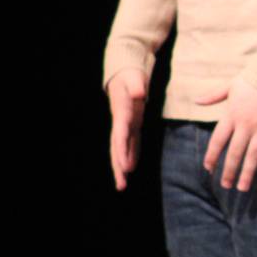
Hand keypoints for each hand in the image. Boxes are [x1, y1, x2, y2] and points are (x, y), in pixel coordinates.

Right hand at [107, 68, 148, 190]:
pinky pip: (130, 142)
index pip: (121, 136)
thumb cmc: (131, 74)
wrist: (125, 71)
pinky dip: (131, 155)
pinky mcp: (131, 123)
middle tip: (121, 186)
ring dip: (122, 166)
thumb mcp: (134, 77)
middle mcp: (121, 122)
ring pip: (122, 148)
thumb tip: (139, 94)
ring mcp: (125, 124)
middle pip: (117, 148)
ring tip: (123, 185)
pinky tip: (132, 167)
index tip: (125, 168)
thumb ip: (137, 86)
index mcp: (122, 114)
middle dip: (118, 167)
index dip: (122, 152)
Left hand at [196, 77, 256, 191]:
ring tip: (241, 188)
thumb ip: (214, 95)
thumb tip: (196, 100)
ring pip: (252, 156)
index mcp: (232, 115)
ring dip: (246, 173)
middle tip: (225, 185)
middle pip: (234, 152)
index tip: (208, 168)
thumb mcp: (231, 85)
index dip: (212, 155)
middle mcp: (246, 124)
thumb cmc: (255, 77)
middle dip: (228, 170)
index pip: (217, 140)